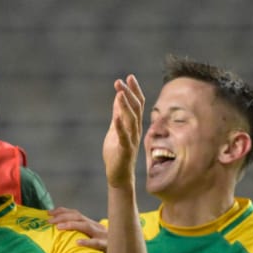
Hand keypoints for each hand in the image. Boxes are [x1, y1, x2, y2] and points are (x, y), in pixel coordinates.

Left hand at [49, 207, 107, 252]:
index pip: (75, 213)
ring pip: (86, 227)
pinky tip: (77, 242)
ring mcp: (102, 235)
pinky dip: (87, 242)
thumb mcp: (91, 238)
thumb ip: (79, 234)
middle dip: (63, 217)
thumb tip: (59, 232)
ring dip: (72, 225)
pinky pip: (96, 243)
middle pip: (78, 217)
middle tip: (49, 221)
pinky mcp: (107, 246)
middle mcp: (96, 227)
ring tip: (59, 227)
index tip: (48, 212)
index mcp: (91, 224)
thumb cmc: (103, 249)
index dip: (62, 211)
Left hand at [103, 75, 144, 189]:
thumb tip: (118, 97)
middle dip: (129, 94)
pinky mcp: (125, 149)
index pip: (137, 104)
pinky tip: (116, 117)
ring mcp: (131, 139)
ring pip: (131, 120)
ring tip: (119, 94)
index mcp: (133, 124)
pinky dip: (120, 126)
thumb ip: (117, 114)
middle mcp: (135, 130)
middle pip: (136, 108)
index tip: (129, 76)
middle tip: (120, 81)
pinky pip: (123, 136)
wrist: (118, 175)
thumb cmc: (116, 152)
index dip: (134, 90)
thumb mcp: (115, 129)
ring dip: (125, 106)